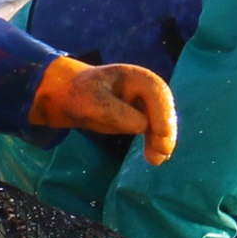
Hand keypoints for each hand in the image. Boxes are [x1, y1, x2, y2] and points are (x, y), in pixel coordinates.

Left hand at [30, 57, 179, 164]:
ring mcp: (144, 103)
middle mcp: (145, 88)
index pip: (157, 92)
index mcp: (135, 76)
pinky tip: (154, 158)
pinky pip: (153, 131)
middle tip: (163, 151)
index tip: (162, 135)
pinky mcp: (140, 117)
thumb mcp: (92, 102)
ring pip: (161, 122)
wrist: (70, 96)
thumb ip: (116, 112)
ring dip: (161, 141)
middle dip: (166, 130)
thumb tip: (142, 126)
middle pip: (164, 108)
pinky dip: (154, 143)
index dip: (163, 113)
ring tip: (156, 161)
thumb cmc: (80, 94)